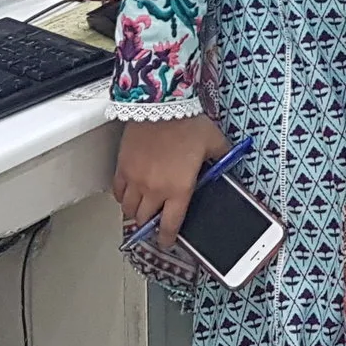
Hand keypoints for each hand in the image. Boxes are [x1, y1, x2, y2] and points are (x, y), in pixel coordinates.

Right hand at [112, 114, 229, 250]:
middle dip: (150, 224)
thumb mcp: (214, 143)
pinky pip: (117, 190)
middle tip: (155, 221)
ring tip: (141, 208)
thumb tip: (228, 163)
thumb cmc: (187, 123)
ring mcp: (135, 179)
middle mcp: (154, 189)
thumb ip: (222, 158)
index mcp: (178, 189)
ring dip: (135, 212)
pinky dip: (121, 196)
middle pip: (144, 220)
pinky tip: (127, 193)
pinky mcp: (122, 167)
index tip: (166, 241)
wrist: (161, 105)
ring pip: (128, 208)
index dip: (167, 238)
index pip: (170, 225)